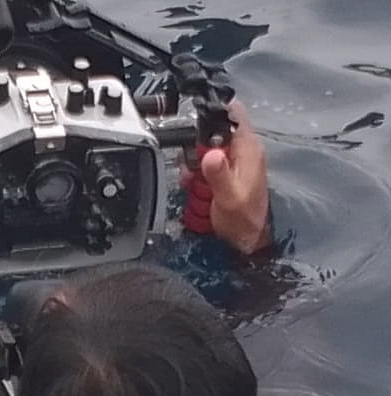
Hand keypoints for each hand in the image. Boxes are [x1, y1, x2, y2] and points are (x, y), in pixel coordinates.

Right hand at [184, 102, 272, 255]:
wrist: (248, 238)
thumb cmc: (242, 219)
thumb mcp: (228, 197)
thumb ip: (219, 173)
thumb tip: (211, 153)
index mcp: (247, 149)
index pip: (234, 113)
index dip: (215, 111)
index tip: (196, 125)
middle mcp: (244, 151)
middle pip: (214, 132)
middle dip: (197, 148)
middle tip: (193, 169)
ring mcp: (236, 161)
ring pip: (207, 149)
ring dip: (195, 164)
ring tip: (194, 182)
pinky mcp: (229, 172)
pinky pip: (209, 164)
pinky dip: (198, 173)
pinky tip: (198, 186)